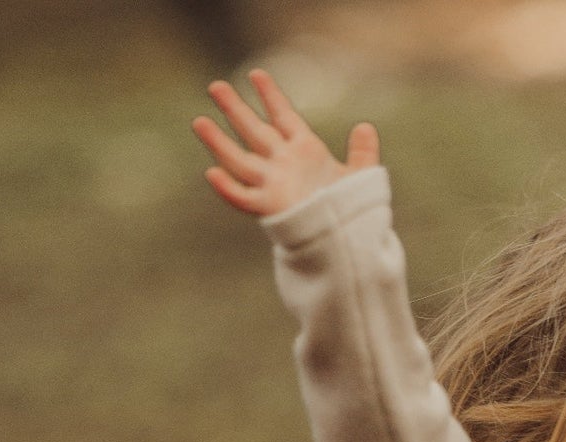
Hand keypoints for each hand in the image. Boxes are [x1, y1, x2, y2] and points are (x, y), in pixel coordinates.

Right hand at [193, 69, 379, 217]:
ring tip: (199, 121)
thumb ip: (363, 153)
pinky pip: (244, 198)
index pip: (283, 116)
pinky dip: (228, 188)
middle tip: (215, 87)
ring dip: (219, 142)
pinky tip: (211, 173)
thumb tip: (366, 127)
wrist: (349, 242)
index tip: (256, 74)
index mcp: (304, 151)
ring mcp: (273, 185)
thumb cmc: (351, 212)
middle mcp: (283, 164)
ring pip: (240, 160)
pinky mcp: (270, 209)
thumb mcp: (360, 178)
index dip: (270, 96)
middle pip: (254, 131)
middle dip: (235, 109)